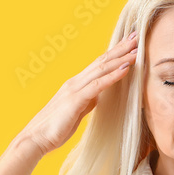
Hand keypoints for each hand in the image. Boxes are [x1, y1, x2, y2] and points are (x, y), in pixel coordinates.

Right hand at [18, 30, 138, 157]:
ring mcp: (74, 89)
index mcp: (75, 85)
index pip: (98, 64)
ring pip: (101, 69)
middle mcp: (75, 82)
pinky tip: (126, 68)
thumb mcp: (76, 112)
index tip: (129, 44)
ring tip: (137, 50)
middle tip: (137, 35)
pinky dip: (113, 76)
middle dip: (120, 48)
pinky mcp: (75, 100)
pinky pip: (98, 85)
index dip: (114, 53)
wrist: (36, 138)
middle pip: (102, 61)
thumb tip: (96, 97)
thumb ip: (86, 102)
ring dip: (120, 58)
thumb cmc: (55, 128)